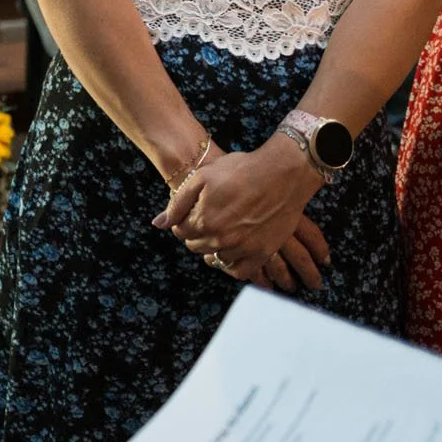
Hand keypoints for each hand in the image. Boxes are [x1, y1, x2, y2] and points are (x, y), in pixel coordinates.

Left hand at [153, 139, 325, 282]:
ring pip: (217, 258)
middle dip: (197, 232)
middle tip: (209, 216)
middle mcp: (222, 239)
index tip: (194, 210)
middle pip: (196, 246)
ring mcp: (243, 248)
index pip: (180, 232)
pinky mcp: (263, 253)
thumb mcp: (201, 177)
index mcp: (203, 221)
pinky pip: (241, 272)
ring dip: (215, 247)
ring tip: (223, 229)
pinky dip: (233, 265)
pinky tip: (232, 251)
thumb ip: (178, 203)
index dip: (183, 220)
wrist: (282, 174)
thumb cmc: (240, 170)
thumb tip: (158, 224)